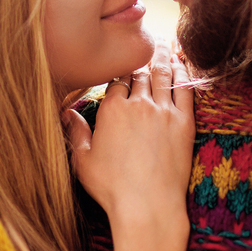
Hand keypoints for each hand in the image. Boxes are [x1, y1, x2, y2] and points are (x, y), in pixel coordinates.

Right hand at [64, 40, 193, 231]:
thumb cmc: (112, 188)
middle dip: (142, 57)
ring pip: (163, 74)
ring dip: (163, 57)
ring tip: (165, 44)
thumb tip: (66, 112)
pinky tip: (182, 63)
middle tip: (147, 43)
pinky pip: (185, 89)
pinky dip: (183, 72)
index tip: (122, 66)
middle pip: (140, 72)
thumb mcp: (83, 161)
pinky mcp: (184, 123)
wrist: (148, 206)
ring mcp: (164, 112)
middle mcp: (138, 104)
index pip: (116, 79)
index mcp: (112, 110)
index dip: (119, 72)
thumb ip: (76, 132)